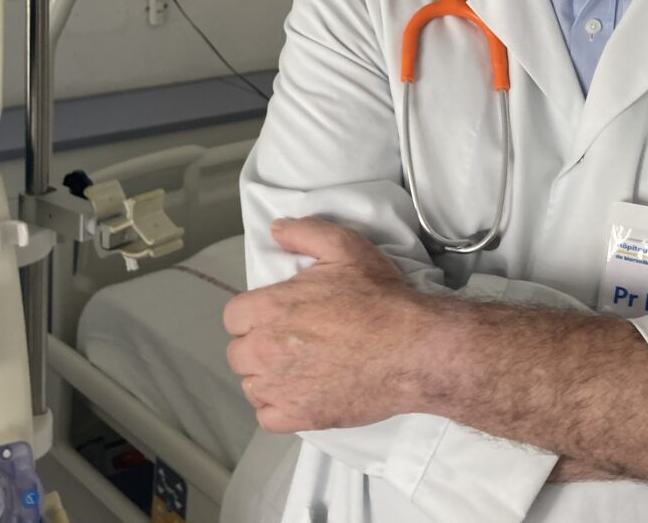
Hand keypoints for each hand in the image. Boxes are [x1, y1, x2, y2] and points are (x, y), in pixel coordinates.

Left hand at [223, 217, 427, 433]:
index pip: (234, 317)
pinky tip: (300, 394)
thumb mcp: (344, 247)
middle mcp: (265, 349)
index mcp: (269, 308)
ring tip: (297, 368)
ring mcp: (280, 387)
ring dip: (267, 377)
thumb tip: (277, 230)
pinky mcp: (299, 417)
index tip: (276, 316)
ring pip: (251, 386)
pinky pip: (267, 418)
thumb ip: (304, 233)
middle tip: (290, 341)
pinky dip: (279, 409)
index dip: (254, 315)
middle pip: (238, 353)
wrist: (413, 349)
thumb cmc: (380, 300)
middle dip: (259, 346)